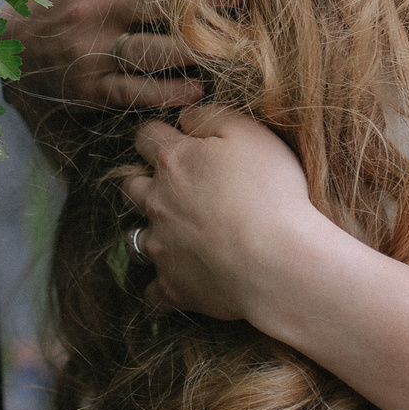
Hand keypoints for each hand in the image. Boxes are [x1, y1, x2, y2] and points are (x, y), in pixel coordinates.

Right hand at [0, 0, 205, 123]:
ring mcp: (93, 51)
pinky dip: (166, 93)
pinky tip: (196, 90)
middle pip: (156, 1)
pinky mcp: (91, 88)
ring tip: (231, 48)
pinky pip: (133, 92)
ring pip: (150, 50)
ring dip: (193, 50)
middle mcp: (96, 10)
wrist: (4, 49)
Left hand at [124, 106, 336, 321]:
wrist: (278, 261)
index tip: (176, 142)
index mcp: (172, 162)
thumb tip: (184, 119)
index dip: (158, 136)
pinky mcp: (173, 287)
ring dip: (151, 233)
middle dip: (145, 183)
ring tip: (176, 236)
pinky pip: (153, 293)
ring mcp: (161, 248)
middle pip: (130, 187)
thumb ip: (209, 116)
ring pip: (135, 238)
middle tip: (174, 188)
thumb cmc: (270, 191)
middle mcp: (156, 203)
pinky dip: (162, 287)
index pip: (146, 137)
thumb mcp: (247, 132)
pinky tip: (179, 283)